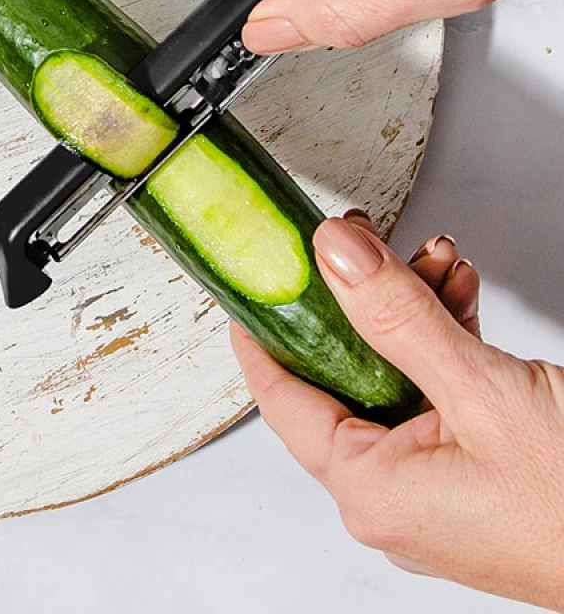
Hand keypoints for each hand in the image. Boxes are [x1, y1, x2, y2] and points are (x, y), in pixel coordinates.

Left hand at [231, 210, 563, 609]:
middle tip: (360, 241)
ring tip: (433, 258)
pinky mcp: (477, 471)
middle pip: (344, 373)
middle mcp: (396, 496)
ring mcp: (438, 486)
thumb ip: (398, 317)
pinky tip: (459, 292)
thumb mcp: (483, 392)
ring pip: (396, 373)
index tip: (252, 278)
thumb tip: (335, 254)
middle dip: (358, 299)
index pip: (283, 395)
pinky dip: (445, 339)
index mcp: (372, 491)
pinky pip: (439, 392)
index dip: (263, 328)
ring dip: (410, 309)